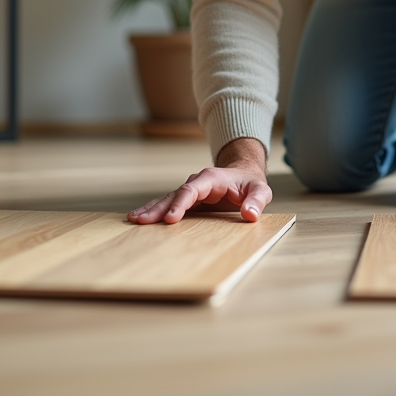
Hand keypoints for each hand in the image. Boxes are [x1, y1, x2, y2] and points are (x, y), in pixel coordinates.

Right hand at [127, 137, 271, 224]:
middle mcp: (196, 183)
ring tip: (134, 220)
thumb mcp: (261, 191)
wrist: (244, 174)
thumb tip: (249, 215)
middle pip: (173, 195)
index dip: (180, 204)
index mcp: (211, 179)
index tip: (170, 219)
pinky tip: (140, 218)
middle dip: (157, 208)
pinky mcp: (187, 200)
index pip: (192, 190)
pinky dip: (154, 211)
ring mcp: (190, 191)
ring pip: (166, 199)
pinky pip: (168, 204)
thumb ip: (256, 202)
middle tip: (141, 221)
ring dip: (151, 209)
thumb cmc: (251, 184)